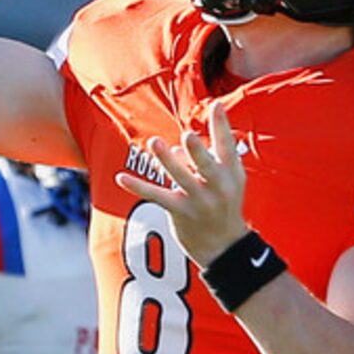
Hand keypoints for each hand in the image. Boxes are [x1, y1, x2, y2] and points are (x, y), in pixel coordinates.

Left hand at [114, 99, 250, 267]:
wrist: (225, 248)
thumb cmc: (223, 206)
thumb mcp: (226, 182)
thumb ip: (204, 160)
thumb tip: (174, 148)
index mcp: (232, 174)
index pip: (227, 146)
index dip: (221, 125)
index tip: (215, 105)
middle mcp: (218, 187)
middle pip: (206, 165)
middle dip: (197, 152)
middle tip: (187, 135)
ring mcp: (199, 201)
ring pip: (180, 178)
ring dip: (167, 161)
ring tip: (155, 143)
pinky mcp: (180, 212)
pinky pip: (157, 196)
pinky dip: (138, 187)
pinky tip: (121, 178)